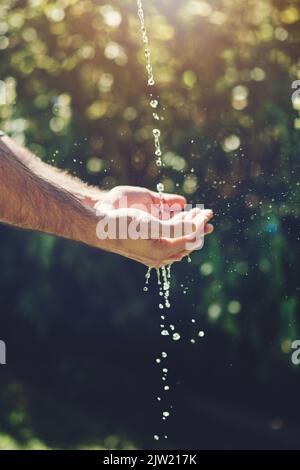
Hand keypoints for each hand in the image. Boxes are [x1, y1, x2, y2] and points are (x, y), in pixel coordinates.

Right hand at [91, 186, 213, 266]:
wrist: (99, 226)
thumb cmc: (123, 225)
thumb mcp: (151, 225)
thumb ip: (176, 228)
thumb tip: (197, 229)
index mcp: (162, 251)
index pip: (189, 238)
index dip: (201, 225)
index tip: (209, 213)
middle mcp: (159, 254)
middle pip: (186, 241)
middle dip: (197, 227)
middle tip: (207, 215)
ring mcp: (152, 250)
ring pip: (177, 239)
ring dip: (187, 227)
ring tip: (195, 217)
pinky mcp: (146, 244)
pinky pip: (167, 239)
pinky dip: (176, 228)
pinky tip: (178, 221)